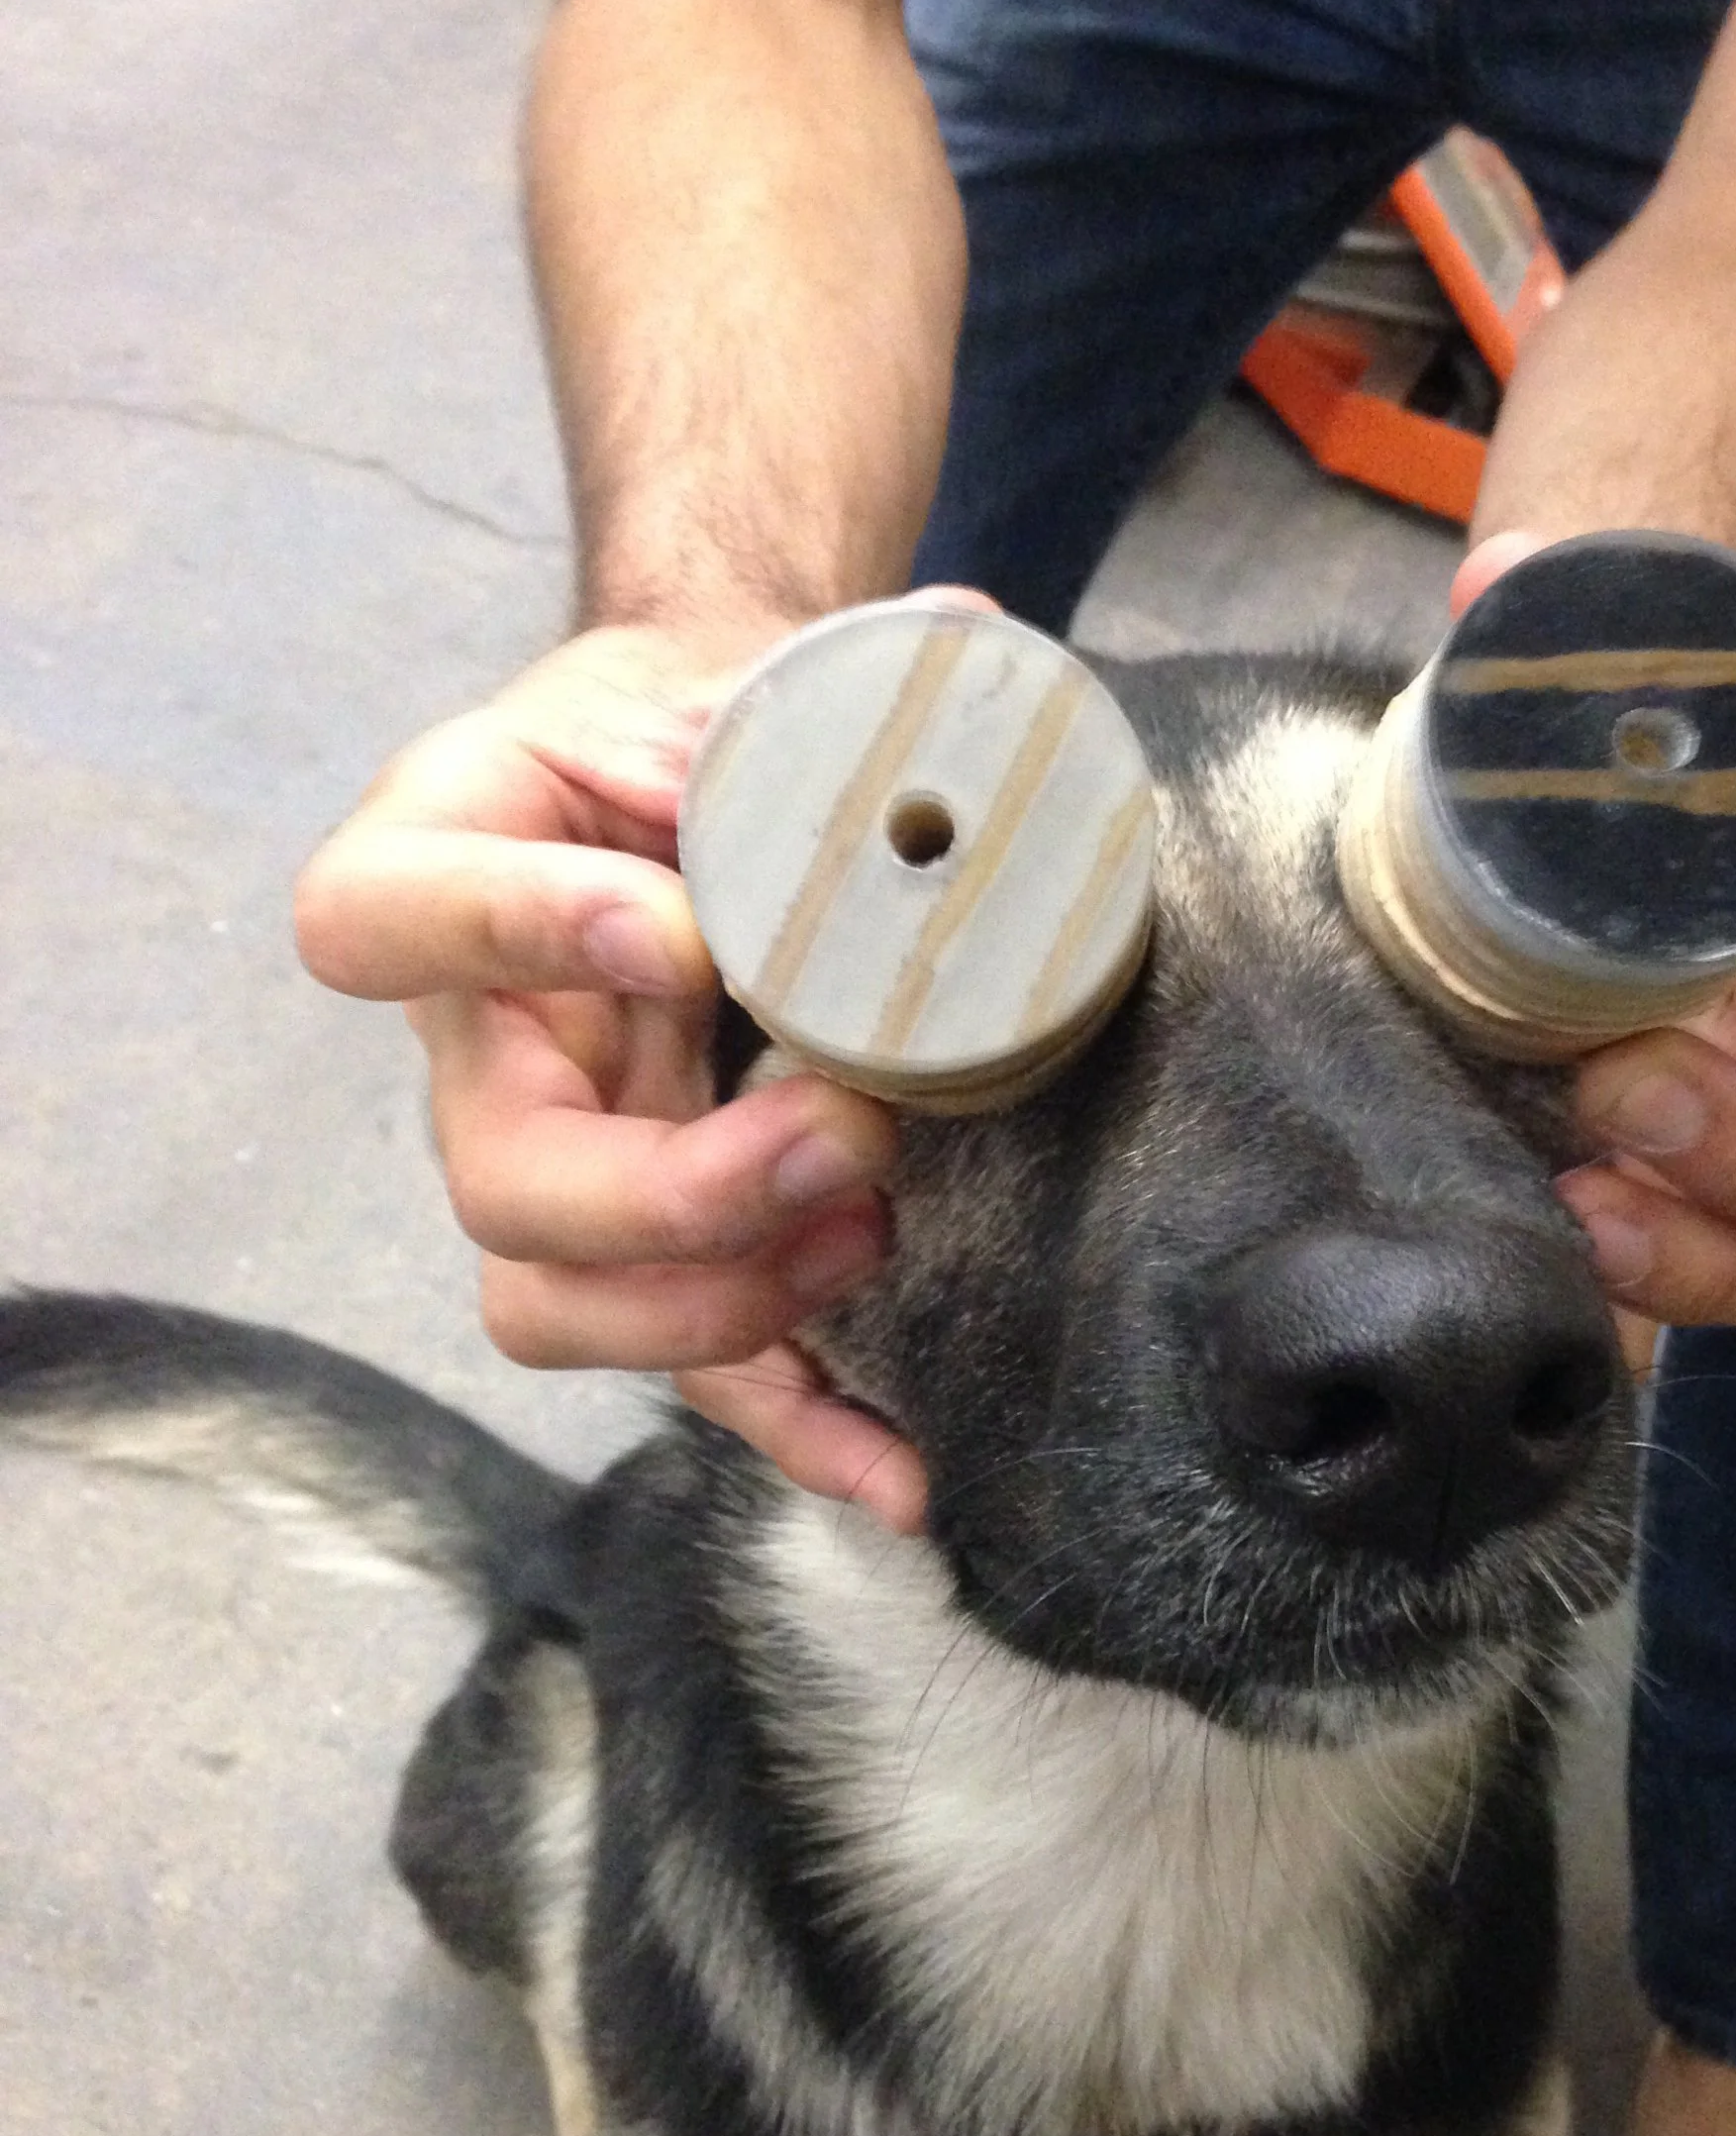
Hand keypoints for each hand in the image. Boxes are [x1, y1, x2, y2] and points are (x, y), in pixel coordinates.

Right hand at [292, 625, 927, 1531]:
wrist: (723, 776)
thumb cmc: (700, 718)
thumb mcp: (721, 666)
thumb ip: (796, 678)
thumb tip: (952, 662)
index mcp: (443, 862)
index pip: (383, 919)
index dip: (509, 938)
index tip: (670, 928)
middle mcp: (474, 1039)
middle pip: (496, 1185)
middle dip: (675, 1192)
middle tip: (839, 1129)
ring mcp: (557, 1160)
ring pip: (560, 1306)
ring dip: (727, 1307)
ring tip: (870, 1234)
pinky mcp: (659, 1246)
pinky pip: (700, 1372)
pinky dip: (800, 1428)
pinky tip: (903, 1472)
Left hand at [1449, 536, 1735, 1366]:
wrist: (1529, 875)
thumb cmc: (1618, 790)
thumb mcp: (1619, 707)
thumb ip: (1583, 626)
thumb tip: (1508, 581)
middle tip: (1630, 1080)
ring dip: (1707, 1250)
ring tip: (1579, 1195)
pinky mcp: (1685, 1234)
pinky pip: (1689, 1305)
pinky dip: (1629, 1299)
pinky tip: (1537, 1253)